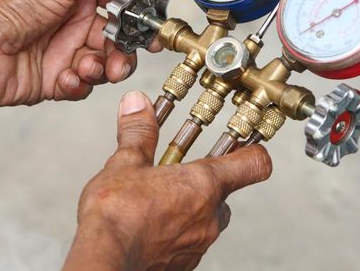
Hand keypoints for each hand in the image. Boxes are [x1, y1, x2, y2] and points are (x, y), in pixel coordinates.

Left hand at [0, 0, 165, 105]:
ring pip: (106, 65)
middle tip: (125, 56)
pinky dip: (79, 84)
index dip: (141, 14)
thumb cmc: (6, 8)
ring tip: (89, 66)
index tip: (155, 25)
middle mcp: (74, 23)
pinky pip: (83, 87)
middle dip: (126, 50)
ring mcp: (66, 53)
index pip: (122, 1)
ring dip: (104, 68)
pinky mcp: (56, 82)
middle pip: (119, 39)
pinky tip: (65, 77)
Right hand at [64, 92, 272, 270]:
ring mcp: (199, 244)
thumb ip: (139, 132)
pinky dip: (177, 229)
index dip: (253, 150)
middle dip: (205, 181)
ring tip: (160, 198)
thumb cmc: (117, 216)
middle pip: (225, 192)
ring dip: (190, 206)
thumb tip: (138, 105)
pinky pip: (190, 241)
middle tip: (181, 172)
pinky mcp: (184, 264)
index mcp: (204, 184)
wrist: (104, 259)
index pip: (255, 164)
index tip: (246, 142)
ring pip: (206, 218)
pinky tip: (151, 223)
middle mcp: (209, 217)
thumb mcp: (126, 163)